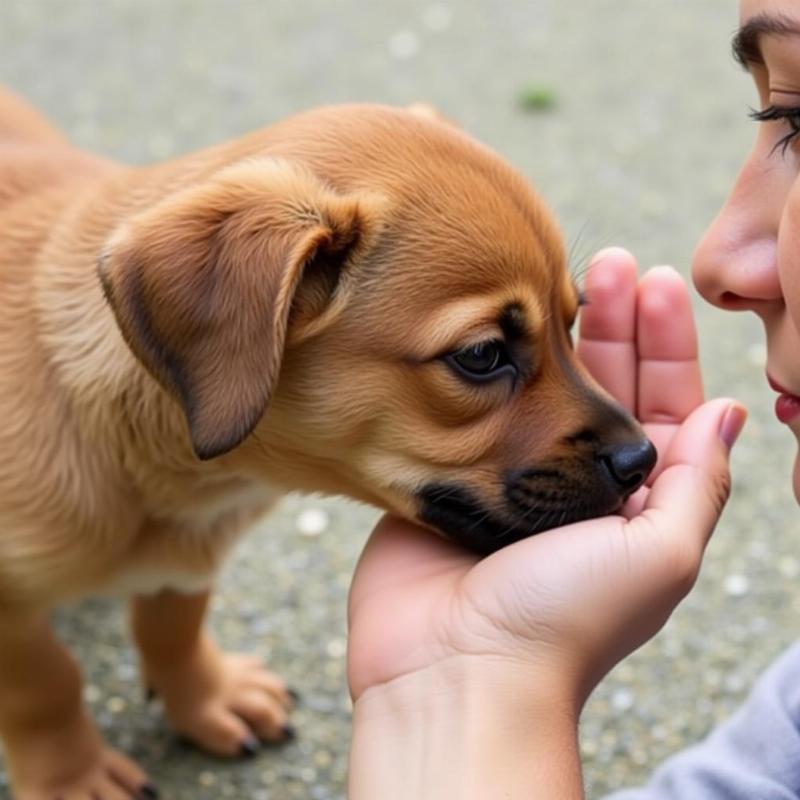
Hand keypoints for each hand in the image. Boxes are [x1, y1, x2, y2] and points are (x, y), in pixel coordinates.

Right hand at [348, 248, 745, 705]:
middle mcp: (575, 485)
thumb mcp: (660, 555)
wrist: (452, 669)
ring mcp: (511, 476)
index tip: (660, 286)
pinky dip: (491, 366)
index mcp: (633, 502)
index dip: (667, 346)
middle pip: (602, 386)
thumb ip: (698, 483)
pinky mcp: (456, 474)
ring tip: (564, 273)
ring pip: (540, 388)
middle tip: (611, 263)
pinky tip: (498, 327)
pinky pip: (477, 407)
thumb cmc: (561, 621)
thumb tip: (728, 411)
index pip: (661, 406)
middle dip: (614, 324)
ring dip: (556, 334)